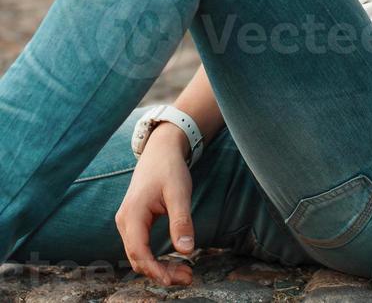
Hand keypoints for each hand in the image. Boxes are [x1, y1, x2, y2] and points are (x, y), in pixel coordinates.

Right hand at [114, 124, 195, 286]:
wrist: (160, 150)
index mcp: (133, 214)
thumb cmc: (169, 168)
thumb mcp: (179, 193)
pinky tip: (173, 262)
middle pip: (138, 259)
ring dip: (158, 267)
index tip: (176, 279)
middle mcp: (124, 221)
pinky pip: (140, 248)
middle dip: (161, 273)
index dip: (156, 270)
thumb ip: (181, 221)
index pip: (139, 252)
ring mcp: (126, 222)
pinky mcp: (133, 222)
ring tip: (184, 272)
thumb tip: (186, 251)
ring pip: (138, 256)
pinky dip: (155, 258)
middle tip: (189, 277)